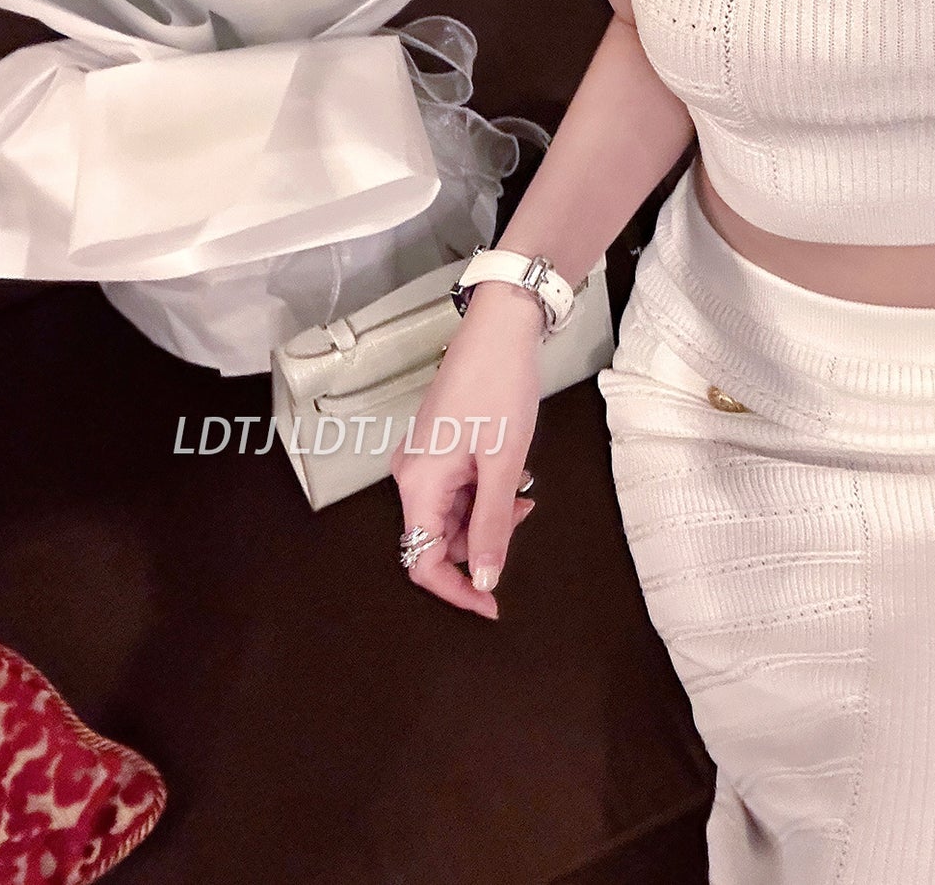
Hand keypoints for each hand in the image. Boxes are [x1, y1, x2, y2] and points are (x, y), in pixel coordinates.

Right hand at [390, 283, 544, 619]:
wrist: (499, 331)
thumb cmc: (499, 387)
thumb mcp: (503, 463)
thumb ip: (492, 525)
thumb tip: (484, 578)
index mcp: (418, 483)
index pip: (422, 561)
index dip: (456, 590)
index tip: (492, 604)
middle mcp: (411, 474)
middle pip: (438, 538)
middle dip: (482, 542)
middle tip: (522, 517)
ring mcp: (423, 458)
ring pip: (451, 513)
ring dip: (488, 516)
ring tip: (523, 492)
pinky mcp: (438, 444)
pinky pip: (456, 488)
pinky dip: (485, 493)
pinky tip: (511, 476)